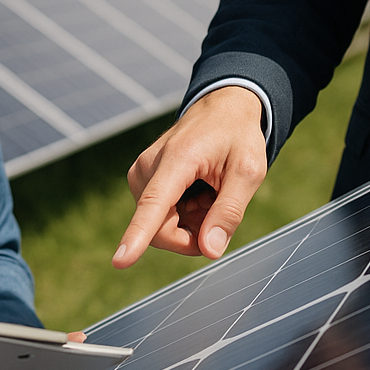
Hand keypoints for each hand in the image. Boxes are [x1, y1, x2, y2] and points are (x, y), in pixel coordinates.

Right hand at [112, 86, 266, 265]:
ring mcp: (141, 172)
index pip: (154, 204)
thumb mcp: (249, 171)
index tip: (120, 261)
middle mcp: (149, 166)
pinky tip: (198, 191)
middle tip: (221, 212)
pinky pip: (158, 216)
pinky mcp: (140, 178)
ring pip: (159, 226)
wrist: (221, 108)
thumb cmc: (237, 136)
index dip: (137, 236)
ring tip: (210, 192)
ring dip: (190, 222)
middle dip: (193, 235)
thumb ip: (230, 211)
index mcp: (177, 159)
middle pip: (160, 228)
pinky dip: (182, 214)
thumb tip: (210, 251)